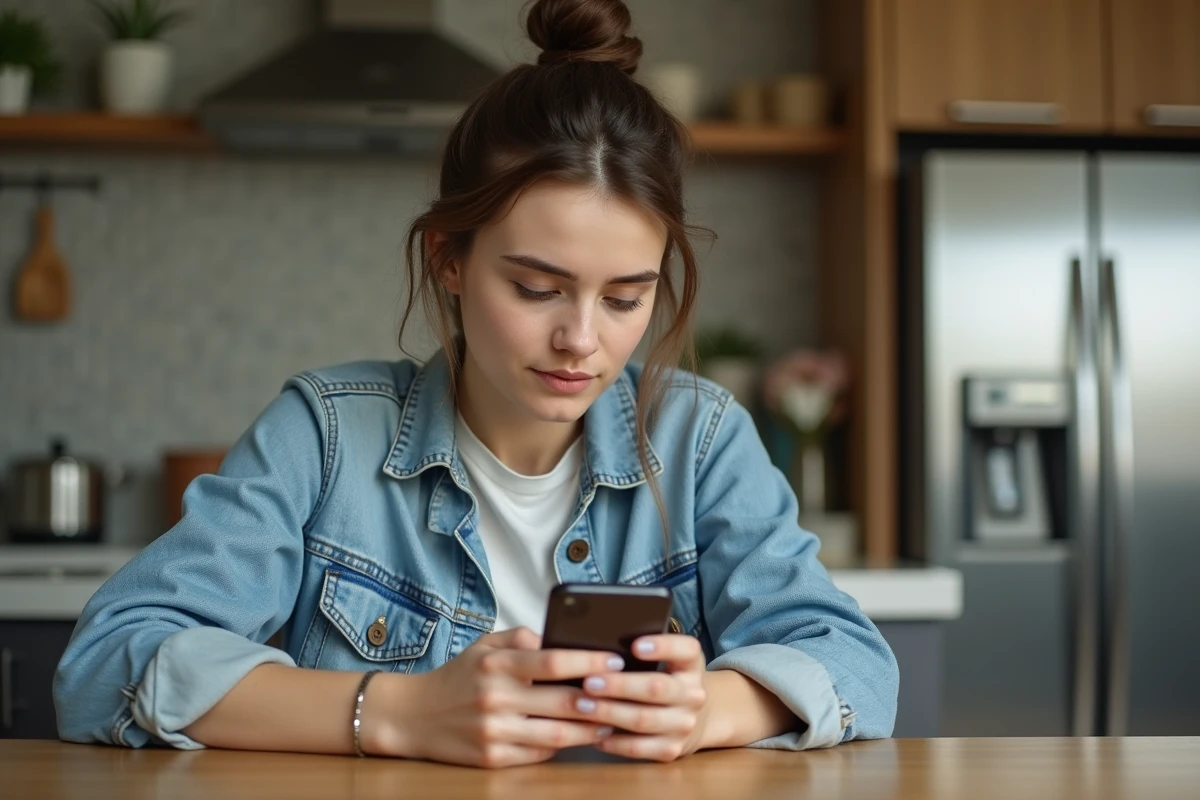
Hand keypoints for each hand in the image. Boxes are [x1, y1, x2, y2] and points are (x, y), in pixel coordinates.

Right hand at [370, 627, 625, 767]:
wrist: (412, 716)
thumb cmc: (458, 677)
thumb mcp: (484, 646)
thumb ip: (522, 638)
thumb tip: (563, 638)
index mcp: (496, 664)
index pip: (553, 660)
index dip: (589, 661)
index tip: (615, 660)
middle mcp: (495, 697)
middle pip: (562, 700)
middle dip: (600, 698)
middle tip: (626, 693)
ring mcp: (494, 731)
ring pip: (557, 734)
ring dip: (591, 729)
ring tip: (613, 719)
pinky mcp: (492, 759)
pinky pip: (539, 755)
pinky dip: (564, 746)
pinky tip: (583, 738)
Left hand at [570, 634, 711, 762]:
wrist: (696, 721)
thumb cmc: (667, 681)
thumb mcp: (669, 662)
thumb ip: (644, 652)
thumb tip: (600, 647)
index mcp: (691, 665)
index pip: (687, 650)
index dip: (663, 647)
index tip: (635, 646)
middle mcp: (693, 694)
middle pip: (657, 688)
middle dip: (620, 685)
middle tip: (590, 682)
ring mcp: (684, 724)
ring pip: (644, 719)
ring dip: (610, 713)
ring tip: (582, 705)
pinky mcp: (672, 750)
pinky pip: (639, 748)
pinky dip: (614, 742)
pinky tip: (594, 733)